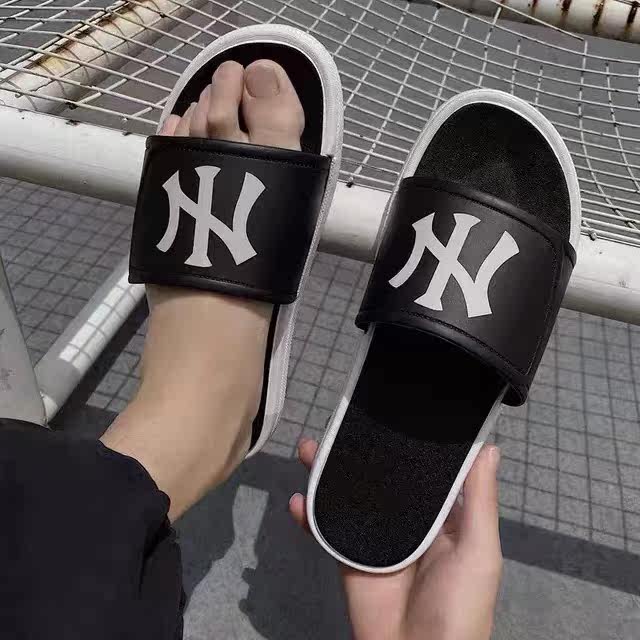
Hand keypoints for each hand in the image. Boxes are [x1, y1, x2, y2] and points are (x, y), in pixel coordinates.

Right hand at [290, 440, 502, 639]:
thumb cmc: (460, 606)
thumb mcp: (479, 551)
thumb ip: (480, 501)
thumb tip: (489, 447)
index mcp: (442, 516)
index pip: (423, 469)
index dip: (407, 442)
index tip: (392, 410)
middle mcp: (408, 521)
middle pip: (379, 478)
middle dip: (358, 452)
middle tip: (336, 426)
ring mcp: (376, 537)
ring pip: (348, 496)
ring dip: (326, 473)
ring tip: (308, 449)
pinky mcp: (350, 556)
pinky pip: (327, 529)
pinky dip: (309, 515)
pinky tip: (298, 500)